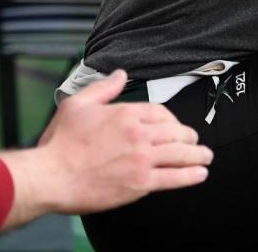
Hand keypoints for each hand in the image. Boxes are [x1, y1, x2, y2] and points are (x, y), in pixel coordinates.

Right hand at [36, 70, 211, 212]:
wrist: (52, 176)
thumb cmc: (60, 143)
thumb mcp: (77, 104)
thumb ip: (103, 88)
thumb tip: (120, 74)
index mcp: (126, 114)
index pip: (160, 112)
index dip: (171, 119)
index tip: (174, 125)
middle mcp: (138, 134)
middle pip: (175, 132)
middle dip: (189, 136)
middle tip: (195, 141)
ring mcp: (142, 159)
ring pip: (180, 154)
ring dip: (197, 155)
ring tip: (205, 156)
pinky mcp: (140, 183)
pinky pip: (173, 177)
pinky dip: (190, 176)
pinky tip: (199, 174)